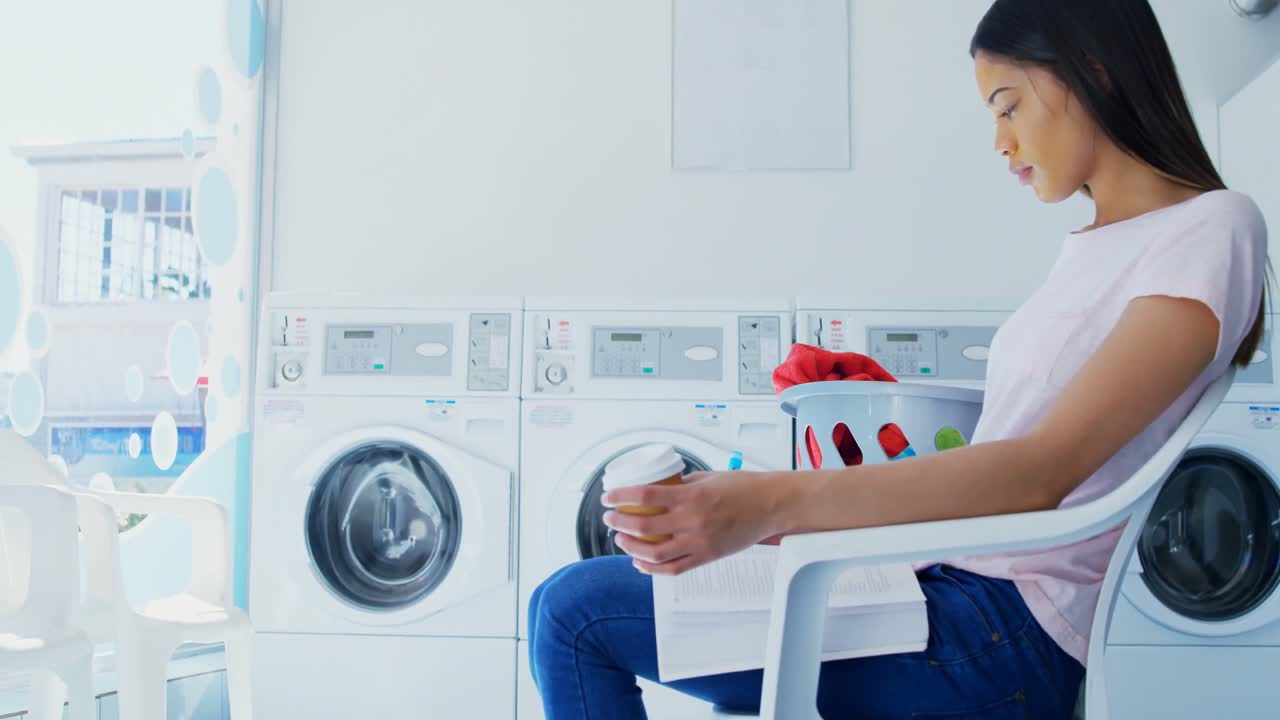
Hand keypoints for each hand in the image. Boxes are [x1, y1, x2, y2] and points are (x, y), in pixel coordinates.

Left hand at [601, 470, 792, 575]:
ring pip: (654, 553)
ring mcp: (699, 542)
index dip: (621, 498)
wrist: (772, 506)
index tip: (608, 498)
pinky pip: (674, 568)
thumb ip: (684, 484)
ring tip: (621, 540)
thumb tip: (661, 487)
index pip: (645, 497)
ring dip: (631, 548)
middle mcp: (693, 521)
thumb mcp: (709, 477)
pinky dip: (652, 568)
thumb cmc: (745, 488)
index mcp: (692, 496)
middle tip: (610, 518)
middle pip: (644, 526)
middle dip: (619, 523)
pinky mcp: (707, 556)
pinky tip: (640, 562)